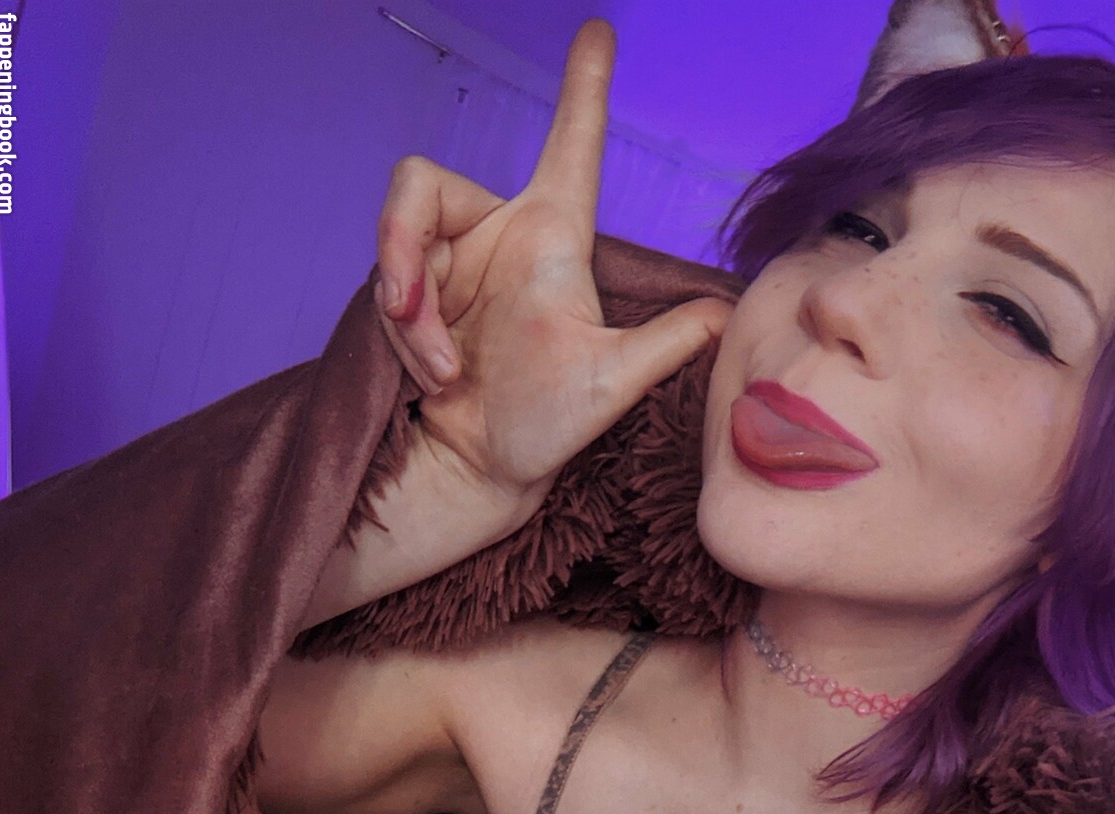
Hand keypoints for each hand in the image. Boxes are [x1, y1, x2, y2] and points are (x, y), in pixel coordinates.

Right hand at [372, 17, 733, 517]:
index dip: (582, 88)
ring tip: (440, 368)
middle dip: (401, 247)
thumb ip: (665, 345)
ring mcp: (449, 263)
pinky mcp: (410, 292)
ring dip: (405, 303)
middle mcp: (498, 234)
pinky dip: (402, 328)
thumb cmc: (549, 427)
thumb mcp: (612, 386)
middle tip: (410, 310)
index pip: (570, 145)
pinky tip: (432, 372)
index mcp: (553, 236)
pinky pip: (383, 279)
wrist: (484, 469)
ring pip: (396, 233)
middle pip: (423, 181)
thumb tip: (730, 316)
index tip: (599, 28)